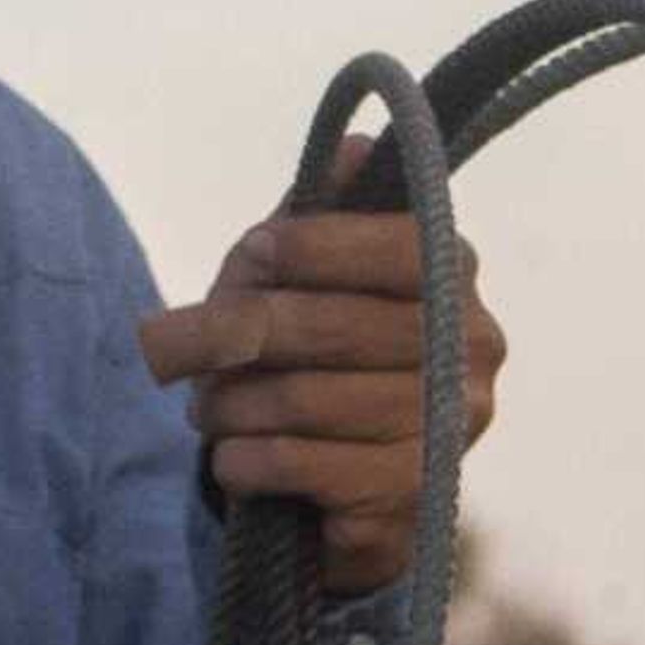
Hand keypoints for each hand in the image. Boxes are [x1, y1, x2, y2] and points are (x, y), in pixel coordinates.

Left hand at [132, 138, 507, 593]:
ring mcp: (453, 427)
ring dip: (230, 405)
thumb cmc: (309, 350)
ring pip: (308, 399)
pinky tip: (233, 457)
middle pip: (332, 326)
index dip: (314, 247)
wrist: (336, 486)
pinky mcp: (417, 497)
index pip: (395, 246)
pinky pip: (305, 465)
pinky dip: (245, 460)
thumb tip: (355, 148)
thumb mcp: (297, 270)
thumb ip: (314, 213)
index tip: (252, 255)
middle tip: (169, 350)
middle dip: (229, 334)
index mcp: (451, 272)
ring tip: (207, 408)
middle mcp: (474, 347)